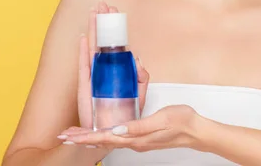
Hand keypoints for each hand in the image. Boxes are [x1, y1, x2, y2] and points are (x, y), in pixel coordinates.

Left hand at [58, 104, 201, 151]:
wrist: (196, 132)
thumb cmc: (182, 123)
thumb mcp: (160, 119)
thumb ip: (138, 126)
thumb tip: (118, 129)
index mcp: (135, 137)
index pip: (104, 138)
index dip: (85, 136)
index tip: (69, 135)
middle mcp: (134, 142)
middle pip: (102, 140)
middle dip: (82, 138)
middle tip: (64, 136)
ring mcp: (137, 141)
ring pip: (108, 139)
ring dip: (90, 137)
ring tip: (75, 135)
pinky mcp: (141, 138)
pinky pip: (117, 138)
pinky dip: (103, 135)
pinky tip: (101, 134)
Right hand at [75, 1, 149, 127]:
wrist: (106, 135)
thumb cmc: (122, 117)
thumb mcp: (138, 96)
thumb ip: (140, 78)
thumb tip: (137, 60)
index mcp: (117, 70)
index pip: (117, 44)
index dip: (116, 28)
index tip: (115, 12)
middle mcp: (104, 70)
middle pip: (103, 41)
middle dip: (104, 22)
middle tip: (104, 4)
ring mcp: (94, 76)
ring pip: (93, 48)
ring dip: (94, 30)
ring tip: (94, 12)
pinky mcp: (85, 86)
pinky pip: (84, 65)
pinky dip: (83, 51)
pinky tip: (84, 36)